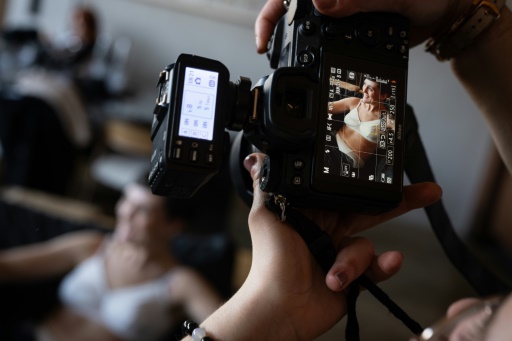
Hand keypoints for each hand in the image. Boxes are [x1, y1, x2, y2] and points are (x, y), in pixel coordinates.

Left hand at [238, 153, 440, 339]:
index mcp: (314, 212)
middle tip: (428, 191)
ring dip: (352, 261)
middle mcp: (331, 229)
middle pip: (372, 210)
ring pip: (367, 245)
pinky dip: (383, 268)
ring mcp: (344, 254)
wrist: (279, 307)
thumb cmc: (270, 262)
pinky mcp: (355, 278)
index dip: (367, 179)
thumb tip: (256, 158)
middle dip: (400, 201)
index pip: (346, 190)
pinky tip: (388, 264)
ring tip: (331, 275)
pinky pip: (378, 269)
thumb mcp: (265, 216)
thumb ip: (267, 186)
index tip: (386, 165)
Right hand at [255, 0, 471, 52]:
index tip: (263, 39)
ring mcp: (340, 13)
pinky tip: (322, 64)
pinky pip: (326, 45)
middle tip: (272, 55)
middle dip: (278, 34)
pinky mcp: (349, 32)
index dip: (271, 14)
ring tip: (294, 65)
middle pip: (293, 13)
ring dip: (299, 49)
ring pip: (307, 32)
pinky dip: (320, 56)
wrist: (443, 15)